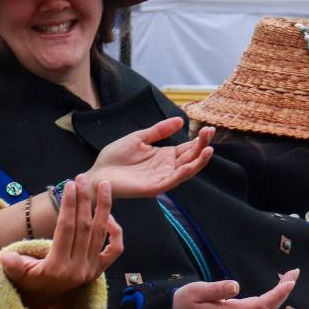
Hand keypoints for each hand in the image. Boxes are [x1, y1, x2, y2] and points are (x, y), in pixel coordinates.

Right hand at [1, 176, 122, 308]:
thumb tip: (6, 257)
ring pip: (101, 233)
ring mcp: (91, 269)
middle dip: (85, 200)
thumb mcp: (16, 275)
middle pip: (85, 227)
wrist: (42, 301)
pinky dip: (115, 232)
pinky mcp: (99, 270)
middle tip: (81, 178)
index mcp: (58, 267)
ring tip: (103, 185)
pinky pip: (114, 250)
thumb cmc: (28, 282)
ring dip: (103, 207)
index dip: (69, 205)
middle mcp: (78, 268)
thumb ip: (13, 265)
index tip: (69, 185)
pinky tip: (109, 216)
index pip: (67, 229)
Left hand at [87, 117, 213, 197]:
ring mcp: (161, 179)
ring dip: (198, 161)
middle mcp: (166, 168)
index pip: (187, 148)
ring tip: (209, 150)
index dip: (199, 140)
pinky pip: (172, 181)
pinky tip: (190, 164)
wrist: (97, 173)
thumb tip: (180, 120)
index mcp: (164, 156)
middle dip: (202, 146)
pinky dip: (183, 173)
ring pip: (185, 171)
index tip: (208, 128)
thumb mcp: (139, 138)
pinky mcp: (153, 188)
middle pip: (190, 158)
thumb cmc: (115, 157)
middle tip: (210, 132)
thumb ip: (159, 130)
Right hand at [169, 269, 299, 308]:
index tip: (290, 281)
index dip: (278, 293)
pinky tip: (274, 293)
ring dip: (279, 298)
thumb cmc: (183, 304)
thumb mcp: (195, 291)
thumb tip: (236, 285)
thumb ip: (217, 289)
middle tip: (294, 273)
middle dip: (283, 292)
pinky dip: (270, 303)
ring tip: (287, 280)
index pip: (261, 304)